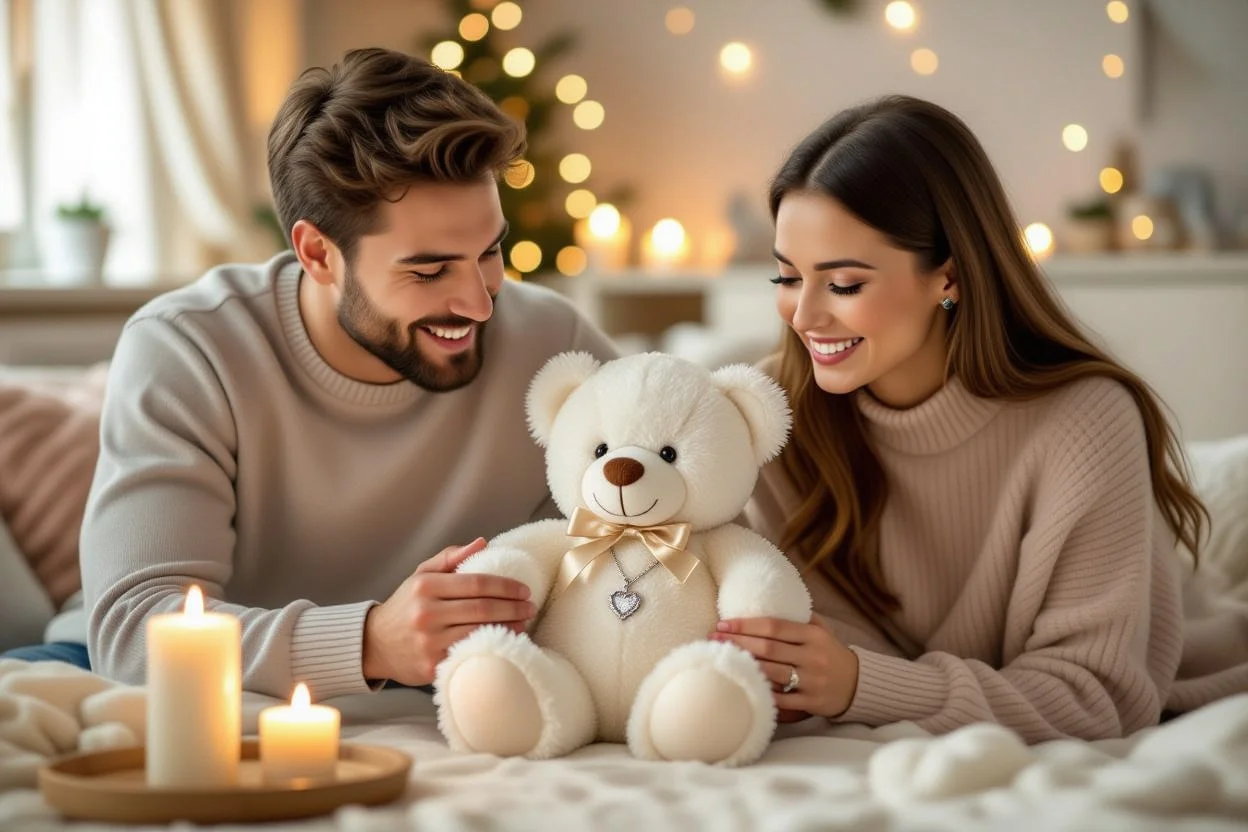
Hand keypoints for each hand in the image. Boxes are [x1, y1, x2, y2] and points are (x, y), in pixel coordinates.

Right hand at [363, 538, 535, 685]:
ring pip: (479, 632)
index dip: (506, 586)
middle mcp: (426, 613)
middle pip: (482, 608)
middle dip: (513, 607)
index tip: (525, 589)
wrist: (374, 644)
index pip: (476, 582)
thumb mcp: (421, 575)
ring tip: (525, 622)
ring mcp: (428, 641)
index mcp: (425, 586)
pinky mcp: (431, 666)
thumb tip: (483, 542)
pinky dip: (492, 647)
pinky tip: (507, 642)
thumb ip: (451, 557)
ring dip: (509, 628)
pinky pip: (469, 654)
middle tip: (531, 606)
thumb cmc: (406, 606)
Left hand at [712, 615, 858, 718]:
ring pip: (772, 672)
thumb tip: (766, 601)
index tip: (723, 623)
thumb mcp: (822, 631)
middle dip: (738, 642)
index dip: (746, 625)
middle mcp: (813, 656)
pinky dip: (763, 691)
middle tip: (714, 639)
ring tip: (723, 659)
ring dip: (745, 665)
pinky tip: (743, 685)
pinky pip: (782, 699)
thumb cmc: (831, 654)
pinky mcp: (812, 702)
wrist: (858, 685)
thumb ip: (799, 618)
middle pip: (768, 648)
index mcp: (813, 635)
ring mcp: (812, 680)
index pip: (774, 626)